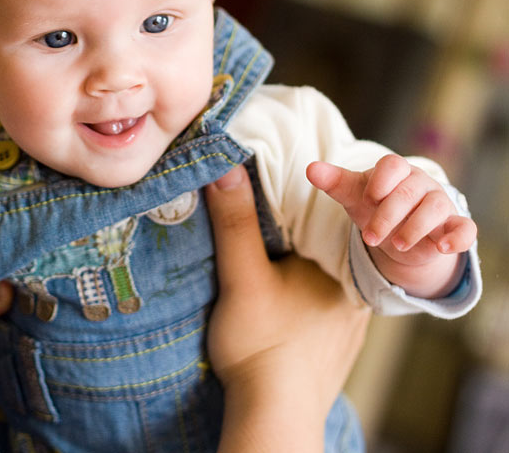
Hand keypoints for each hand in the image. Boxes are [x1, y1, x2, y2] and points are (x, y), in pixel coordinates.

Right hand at [205, 165, 369, 452]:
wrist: (274, 417)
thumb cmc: (263, 346)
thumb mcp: (242, 275)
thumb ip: (235, 220)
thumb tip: (226, 166)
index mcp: (344, 269)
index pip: (330, 218)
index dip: (304, 200)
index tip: (276, 187)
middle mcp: (357, 295)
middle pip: (326, 249)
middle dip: (298, 235)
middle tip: (265, 221)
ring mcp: (349, 326)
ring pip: (325, 280)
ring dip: (302, 268)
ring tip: (271, 259)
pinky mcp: (335, 350)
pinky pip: (322, 308)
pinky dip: (303, 299)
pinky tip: (281, 304)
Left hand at [307, 154, 474, 296]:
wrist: (397, 234)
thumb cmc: (374, 207)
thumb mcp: (353, 196)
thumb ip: (334, 182)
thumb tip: (310, 168)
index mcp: (396, 171)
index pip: (393, 165)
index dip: (381, 181)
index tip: (367, 199)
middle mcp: (421, 184)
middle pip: (409, 192)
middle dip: (388, 216)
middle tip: (370, 237)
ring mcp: (441, 204)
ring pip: (437, 207)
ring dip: (416, 227)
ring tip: (397, 245)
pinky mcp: (454, 227)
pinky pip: (465, 228)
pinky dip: (458, 237)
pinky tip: (443, 248)